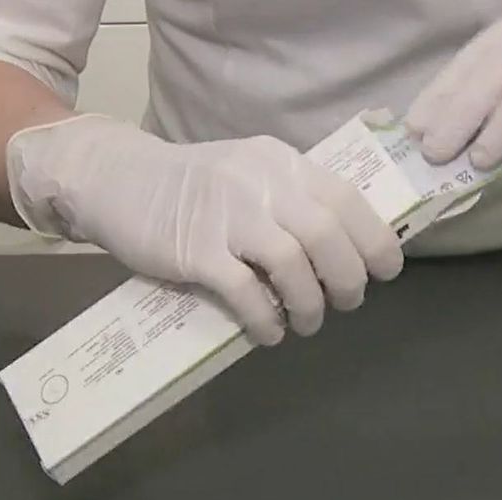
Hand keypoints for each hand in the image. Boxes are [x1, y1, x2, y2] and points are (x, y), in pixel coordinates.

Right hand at [6, 115, 403, 345]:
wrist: (115, 179)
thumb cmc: (193, 187)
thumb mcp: (251, 175)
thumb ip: (292, 201)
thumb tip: (344, 249)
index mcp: (282, 163)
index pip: (347, 199)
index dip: (375, 240)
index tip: (385, 271)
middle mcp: (261, 183)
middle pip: (328, 236)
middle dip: (348, 280)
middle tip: (346, 303)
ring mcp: (227, 216)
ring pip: (293, 265)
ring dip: (310, 305)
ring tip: (305, 323)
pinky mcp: (196, 251)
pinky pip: (246, 292)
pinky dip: (266, 320)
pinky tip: (268, 333)